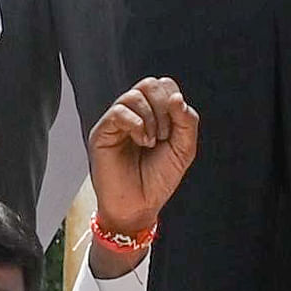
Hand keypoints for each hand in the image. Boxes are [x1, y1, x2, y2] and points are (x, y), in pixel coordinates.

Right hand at [80, 79, 198, 272]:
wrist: (139, 206)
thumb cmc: (158, 179)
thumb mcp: (183, 149)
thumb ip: (186, 122)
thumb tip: (177, 97)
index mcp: (154, 114)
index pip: (164, 86)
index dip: (174, 101)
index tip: (175, 129)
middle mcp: (134, 113)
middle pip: (149, 84)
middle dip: (163, 108)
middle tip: (164, 135)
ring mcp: (117, 121)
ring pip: (134, 95)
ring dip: (151, 118)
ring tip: (152, 142)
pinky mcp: (103, 132)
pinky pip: (118, 112)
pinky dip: (136, 124)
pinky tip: (142, 141)